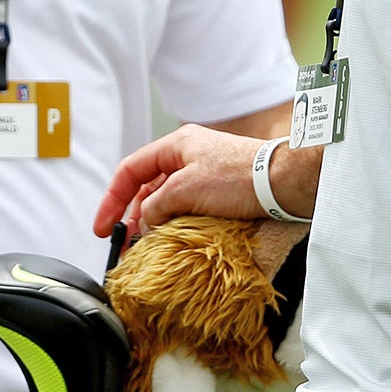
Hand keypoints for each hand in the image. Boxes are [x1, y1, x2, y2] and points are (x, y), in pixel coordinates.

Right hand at [92, 124, 318, 235]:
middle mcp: (188, 156)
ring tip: (147, 246)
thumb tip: (145, 222)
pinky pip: (187, 208)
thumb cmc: (240, 177)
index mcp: (175, 145)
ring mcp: (205, 173)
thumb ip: (156, 205)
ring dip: (154, 222)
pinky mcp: (220, 191)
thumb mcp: (185, 189)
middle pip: (147, 187)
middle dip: (133, 216)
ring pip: (167, 199)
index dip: (112, 200)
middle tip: (125, 243)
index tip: (104, 226)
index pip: (130, 170)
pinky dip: (175, 224)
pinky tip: (173, 240)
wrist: (286, 183)